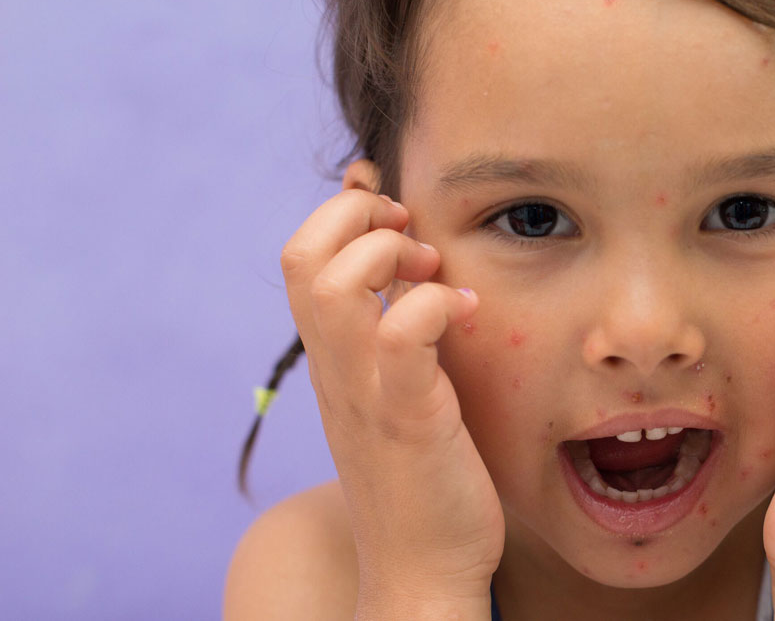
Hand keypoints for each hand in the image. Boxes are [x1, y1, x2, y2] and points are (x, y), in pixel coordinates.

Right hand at [281, 181, 503, 616]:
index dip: (340, 213)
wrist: (420, 570)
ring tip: (432, 269)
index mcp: (330, 358)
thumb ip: (388, 333)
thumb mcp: (392, 392)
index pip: (299, 256)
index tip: (394, 214)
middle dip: (356, 217)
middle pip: (301, 254)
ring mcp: (364, 392)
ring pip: (336, 286)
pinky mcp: (407, 418)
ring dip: (388, 252)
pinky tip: (468, 311)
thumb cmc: (419, 476)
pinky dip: (436, 303)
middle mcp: (334, 368)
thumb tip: (409, 273)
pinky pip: (403, 335)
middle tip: (411, 235)